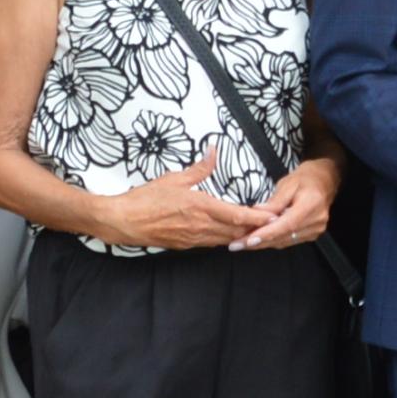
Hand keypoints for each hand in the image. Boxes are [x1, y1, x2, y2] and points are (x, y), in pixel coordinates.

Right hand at [100, 151, 267, 253]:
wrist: (123, 222)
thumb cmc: (145, 199)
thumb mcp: (174, 178)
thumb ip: (199, 168)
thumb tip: (213, 151)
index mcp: (200, 207)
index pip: (237, 215)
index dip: (258, 218)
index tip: (273, 216)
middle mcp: (200, 226)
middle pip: (236, 232)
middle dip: (255, 229)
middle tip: (272, 224)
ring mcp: (193, 239)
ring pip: (226, 240)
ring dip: (241, 236)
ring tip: (257, 230)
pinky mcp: (186, 246)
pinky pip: (211, 243)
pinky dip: (224, 239)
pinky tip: (230, 235)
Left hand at [233, 156, 341, 251]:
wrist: (325, 180)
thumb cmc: (306, 178)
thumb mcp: (288, 183)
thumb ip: (273, 202)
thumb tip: (257, 214)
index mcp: (311, 205)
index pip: (285, 225)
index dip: (265, 234)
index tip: (247, 240)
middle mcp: (316, 221)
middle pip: (283, 237)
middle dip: (257, 242)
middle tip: (236, 244)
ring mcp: (316, 229)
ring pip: (284, 242)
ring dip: (263, 243)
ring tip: (242, 243)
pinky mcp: (312, 234)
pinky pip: (288, 241)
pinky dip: (272, 240)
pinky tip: (258, 239)